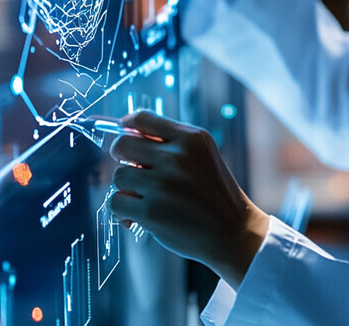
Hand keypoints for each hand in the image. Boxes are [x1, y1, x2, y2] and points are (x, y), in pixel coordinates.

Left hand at [108, 110, 269, 289]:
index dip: (126, 124)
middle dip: (120, 155)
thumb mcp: (202, 154)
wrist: (232, 230)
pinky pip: (116, 203)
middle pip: (122, 144)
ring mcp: (162, 184)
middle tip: (131, 167)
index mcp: (191, 138)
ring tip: (143, 197)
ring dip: (126, 188)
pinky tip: (137, 216)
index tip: (124, 131)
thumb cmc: (214, 192)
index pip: (142, 118)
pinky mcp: (151, 212)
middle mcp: (176, 157)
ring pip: (119, 176)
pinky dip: (122, 211)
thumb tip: (129, 133)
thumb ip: (171, 141)